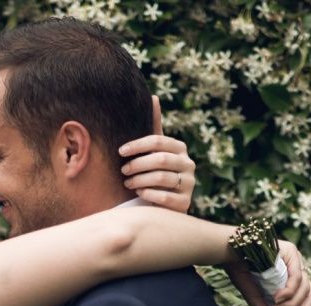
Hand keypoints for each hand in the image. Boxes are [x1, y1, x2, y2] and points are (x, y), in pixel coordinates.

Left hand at [118, 95, 195, 211]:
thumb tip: (153, 96)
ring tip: (127, 183)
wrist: (165, 204)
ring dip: (139, 180)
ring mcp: (189, 184)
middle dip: (137, 164)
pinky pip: (165, 197)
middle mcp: (188, 164)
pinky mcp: (185, 203)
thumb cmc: (155, 172)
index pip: (158, 141)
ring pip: (161, 178)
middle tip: (123, 170)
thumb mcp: (154, 150)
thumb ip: (154, 127)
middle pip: (160, 159)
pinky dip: (148, 194)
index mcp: (179, 148)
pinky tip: (139, 194)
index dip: (137, 145)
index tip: (120, 151)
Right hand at [224, 241, 310, 305]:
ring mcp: (296, 260)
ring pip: (306, 289)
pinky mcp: (291, 252)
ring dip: (292, 302)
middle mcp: (298, 270)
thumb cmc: (242, 275)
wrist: (229, 255)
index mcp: (293, 281)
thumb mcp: (258, 301)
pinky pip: (298, 278)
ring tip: (276, 304)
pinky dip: (290, 290)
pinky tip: (278, 296)